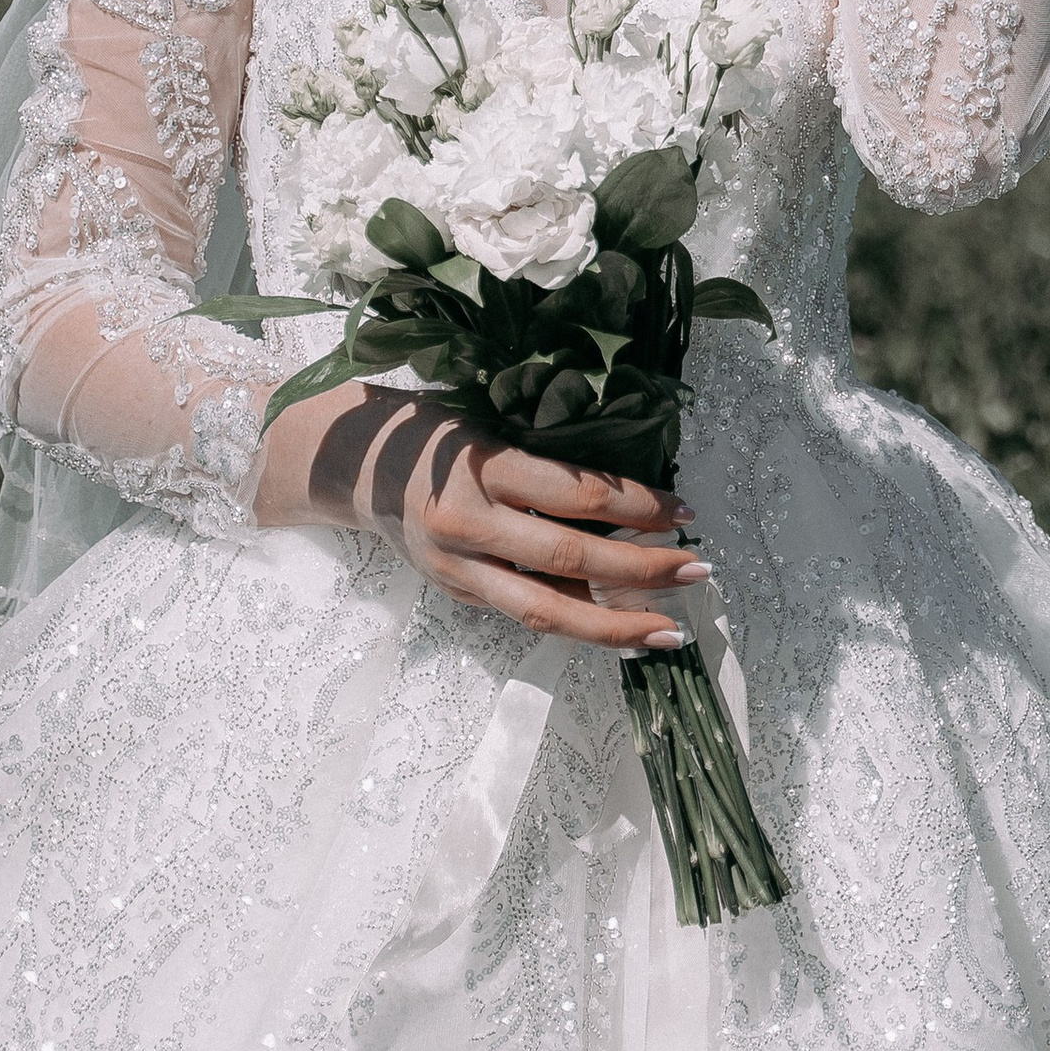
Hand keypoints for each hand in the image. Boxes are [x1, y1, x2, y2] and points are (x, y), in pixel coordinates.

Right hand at [255, 382, 705, 647]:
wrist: (350, 464)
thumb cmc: (433, 427)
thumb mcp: (489, 419)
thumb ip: (546, 457)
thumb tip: (628, 494)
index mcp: (482, 464)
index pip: (575, 492)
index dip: (636, 505)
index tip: (684, 509)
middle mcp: (468, 522)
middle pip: (569, 558)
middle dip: (642, 569)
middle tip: (699, 569)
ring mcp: (460, 568)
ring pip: (547, 610)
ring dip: (617, 624)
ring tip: (672, 631)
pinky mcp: (458, 593)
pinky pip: (527, 615)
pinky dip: (579, 624)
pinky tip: (623, 630)